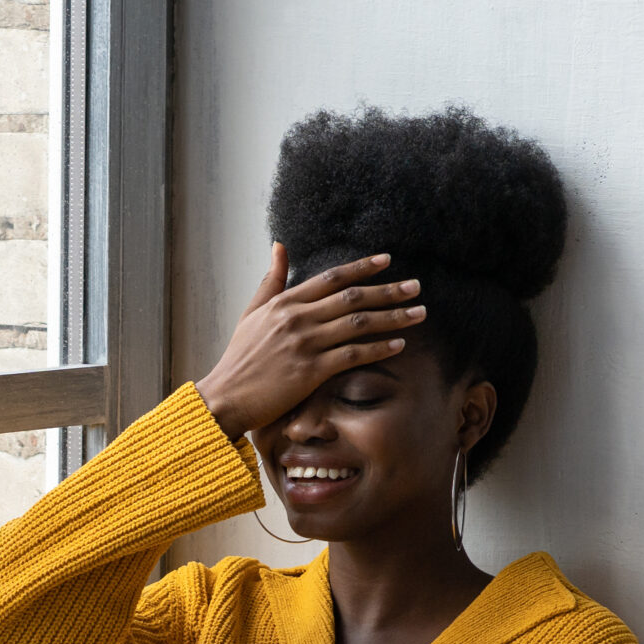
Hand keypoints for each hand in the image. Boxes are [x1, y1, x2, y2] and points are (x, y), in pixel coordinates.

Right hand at [192, 245, 425, 441]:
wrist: (225, 397)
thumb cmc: (239, 359)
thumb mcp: (251, 313)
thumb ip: (271, 280)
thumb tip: (280, 246)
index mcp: (284, 303)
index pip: (330, 278)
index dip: (362, 268)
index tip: (387, 261)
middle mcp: (297, 319)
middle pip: (352, 298)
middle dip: (388, 291)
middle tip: (416, 287)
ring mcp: (304, 344)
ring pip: (358, 324)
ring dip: (393, 317)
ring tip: (419, 313)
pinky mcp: (310, 371)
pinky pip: (353, 355)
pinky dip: (378, 348)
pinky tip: (399, 344)